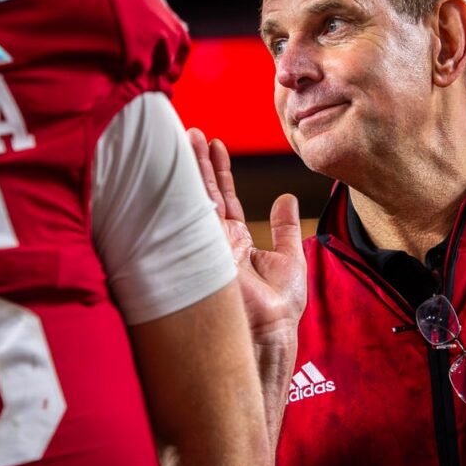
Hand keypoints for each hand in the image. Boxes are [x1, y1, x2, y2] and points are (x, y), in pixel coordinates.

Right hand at [187, 129, 306, 344]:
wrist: (267, 333)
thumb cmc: (278, 310)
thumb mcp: (289, 259)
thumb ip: (285, 228)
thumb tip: (287, 198)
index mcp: (236, 243)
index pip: (223, 199)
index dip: (218, 171)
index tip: (215, 143)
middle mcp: (215, 242)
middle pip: (202, 193)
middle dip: (196, 162)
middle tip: (188, 132)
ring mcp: (203, 245)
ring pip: (191, 198)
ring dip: (187, 167)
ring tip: (182, 136)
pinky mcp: (196, 249)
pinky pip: (186, 212)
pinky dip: (181, 187)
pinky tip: (176, 164)